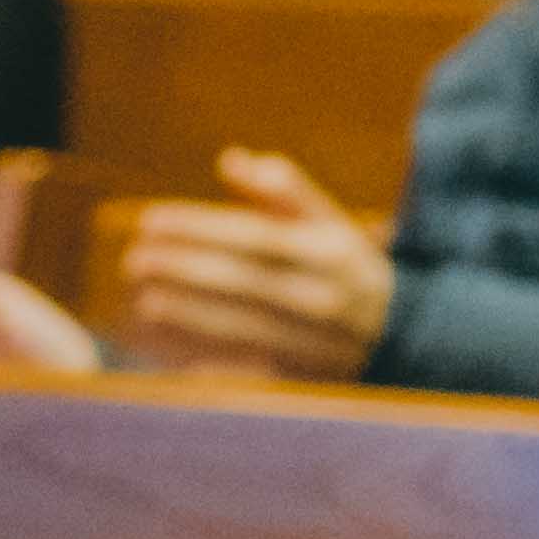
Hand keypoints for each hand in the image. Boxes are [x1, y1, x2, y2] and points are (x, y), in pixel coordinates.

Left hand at [110, 148, 395, 385]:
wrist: (402, 334)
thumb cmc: (349, 267)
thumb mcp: (331, 221)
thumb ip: (284, 191)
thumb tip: (232, 161)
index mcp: (327, 251)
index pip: (253, 236)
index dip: (199, 228)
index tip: (150, 220)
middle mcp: (321, 296)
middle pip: (242, 281)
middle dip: (183, 270)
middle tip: (136, 260)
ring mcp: (314, 342)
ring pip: (241, 327)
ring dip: (188, 314)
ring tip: (146, 299)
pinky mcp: (305, 378)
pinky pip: (252, 371)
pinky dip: (215, 365)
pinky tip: (177, 355)